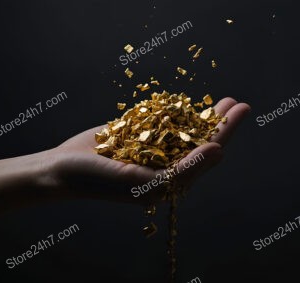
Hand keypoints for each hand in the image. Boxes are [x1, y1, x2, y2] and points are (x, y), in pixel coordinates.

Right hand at [47, 97, 250, 204]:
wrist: (59, 170)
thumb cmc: (96, 180)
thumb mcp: (141, 179)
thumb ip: (182, 169)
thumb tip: (219, 152)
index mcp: (170, 183)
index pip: (205, 157)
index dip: (224, 133)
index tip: (240, 112)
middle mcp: (165, 168)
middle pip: (200, 143)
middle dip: (221, 123)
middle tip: (239, 104)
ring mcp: (153, 152)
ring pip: (186, 132)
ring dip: (205, 116)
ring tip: (225, 101)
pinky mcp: (140, 139)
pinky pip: (164, 124)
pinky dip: (180, 113)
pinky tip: (193, 104)